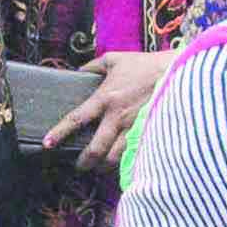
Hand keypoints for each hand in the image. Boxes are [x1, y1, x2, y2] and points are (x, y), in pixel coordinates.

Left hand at [45, 48, 174, 172]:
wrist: (178, 72)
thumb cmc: (146, 65)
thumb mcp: (115, 59)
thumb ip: (94, 66)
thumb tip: (79, 72)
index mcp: (105, 98)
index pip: (76, 119)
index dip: (59, 133)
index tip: (48, 144)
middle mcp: (117, 117)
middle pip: (95, 149)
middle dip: (84, 163)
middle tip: (79, 166)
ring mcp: (134, 128)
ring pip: (114, 158)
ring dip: (103, 166)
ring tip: (99, 167)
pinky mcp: (149, 135)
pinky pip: (133, 156)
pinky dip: (125, 163)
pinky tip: (121, 164)